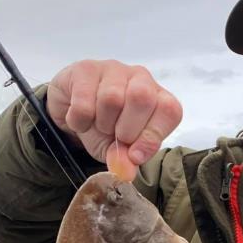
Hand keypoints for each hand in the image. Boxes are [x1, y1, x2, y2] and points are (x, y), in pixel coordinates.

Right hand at [47, 60, 182, 179]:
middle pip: (142, 98)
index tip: (135, 156)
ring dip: (102, 123)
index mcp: (158, 98)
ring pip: (111, 98)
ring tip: (98, 125)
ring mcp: (114, 70)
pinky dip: (79, 121)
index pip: (170, 111)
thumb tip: (126, 174)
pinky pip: (83, 102)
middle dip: (126, 129)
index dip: (152, 137)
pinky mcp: (85, 69)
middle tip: (115, 136)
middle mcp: (140, 78)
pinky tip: (80, 120)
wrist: (71, 112)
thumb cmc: (105, 128)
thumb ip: (126, 160)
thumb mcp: (119, 150)